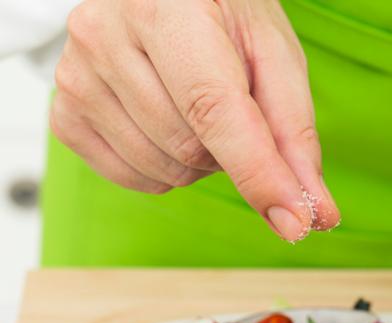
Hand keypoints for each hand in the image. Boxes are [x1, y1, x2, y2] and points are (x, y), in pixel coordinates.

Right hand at [50, 0, 339, 241]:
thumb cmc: (224, 18)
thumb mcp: (273, 56)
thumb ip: (293, 134)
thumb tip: (315, 212)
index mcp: (167, 8)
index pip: (213, 108)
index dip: (258, 171)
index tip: (297, 220)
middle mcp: (106, 36)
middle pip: (191, 148)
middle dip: (229, 151)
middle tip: (233, 109)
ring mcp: (76, 78)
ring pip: (164, 169)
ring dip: (200, 161)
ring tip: (198, 110)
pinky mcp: (65, 114)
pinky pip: (131, 179)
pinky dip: (166, 169)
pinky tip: (169, 126)